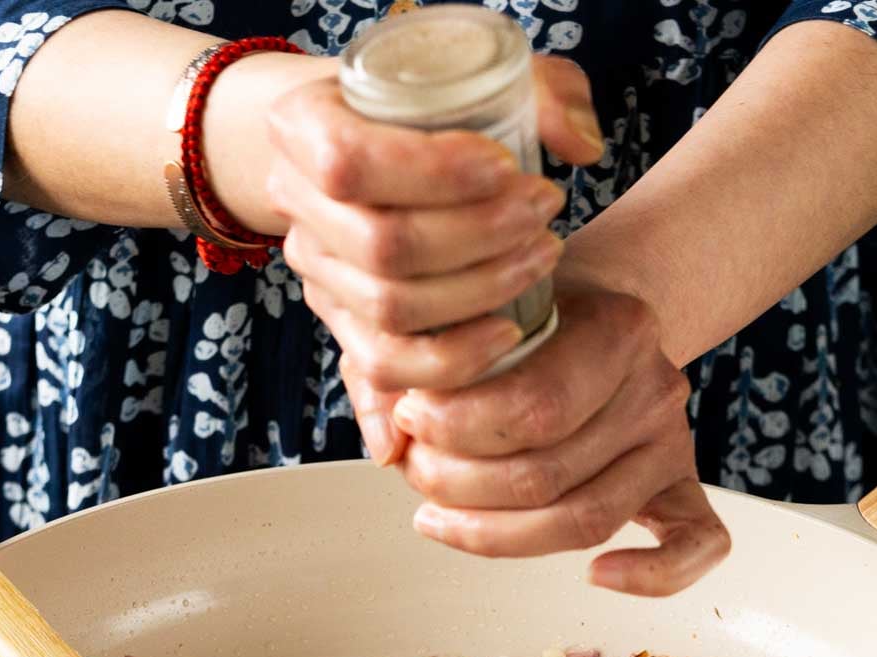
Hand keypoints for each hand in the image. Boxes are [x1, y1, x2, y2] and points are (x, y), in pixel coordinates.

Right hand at [265, 56, 604, 463]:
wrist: (367, 144)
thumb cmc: (426, 107)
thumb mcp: (478, 73)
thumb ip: (543, 92)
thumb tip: (582, 146)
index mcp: (301, 127)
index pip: (351, 163)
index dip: (434, 173)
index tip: (509, 166)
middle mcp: (294, 203)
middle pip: (381, 246)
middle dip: (479, 236)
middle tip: (544, 211)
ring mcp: (316, 270)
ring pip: (389, 309)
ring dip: (479, 292)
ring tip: (540, 258)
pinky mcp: (341, 322)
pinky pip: (384, 364)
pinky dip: (450, 361)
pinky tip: (506, 334)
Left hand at [366, 289, 730, 596]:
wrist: (585, 308)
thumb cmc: (508, 320)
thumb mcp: (455, 314)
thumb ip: (404, 362)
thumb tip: (388, 446)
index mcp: (619, 327)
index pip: (535, 408)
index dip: (456, 430)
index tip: (408, 418)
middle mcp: (656, 386)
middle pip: (551, 473)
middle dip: (461, 487)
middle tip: (413, 472)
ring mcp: (671, 441)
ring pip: (590, 519)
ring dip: (499, 535)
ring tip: (437, 518)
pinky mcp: (682, 484)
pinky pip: (699, 544)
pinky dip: (655, 576)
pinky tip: (595, 577)